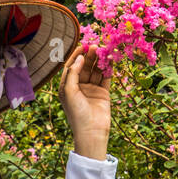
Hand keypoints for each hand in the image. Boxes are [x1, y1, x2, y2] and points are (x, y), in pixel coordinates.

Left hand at [58, 43, 111, 159]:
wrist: (91, 132)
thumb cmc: (76, 113)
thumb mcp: (69, 91)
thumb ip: (72, 72)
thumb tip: (80, 57)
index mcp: (67, 87)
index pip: (71, 66)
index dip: (76, 55)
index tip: (83, 45)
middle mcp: (79, 87)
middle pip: (84, 66)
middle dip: (90, 56)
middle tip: (96, 46)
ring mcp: (91, 89)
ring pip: (96, 70)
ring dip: (99, 60)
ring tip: (104, 50)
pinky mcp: (103, 93)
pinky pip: (106, 77)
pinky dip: (108, 68)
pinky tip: (110, 59)